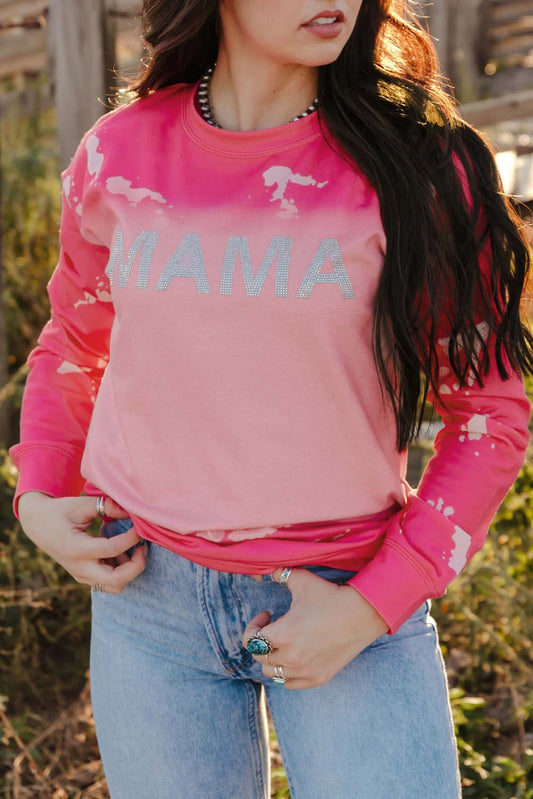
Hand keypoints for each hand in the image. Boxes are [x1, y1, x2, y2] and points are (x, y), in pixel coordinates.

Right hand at [18, 491, 145, 593]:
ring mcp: (81, 575)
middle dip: (136, 565)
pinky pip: (109, 582)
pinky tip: (120, 552)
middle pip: (117, 581)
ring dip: (129, 570)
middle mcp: (79, 568)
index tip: (139, 527)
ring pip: (115, 586)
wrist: (38, 525)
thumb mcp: (80, 504)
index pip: (112, 550)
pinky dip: (120, 570)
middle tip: (142, 546)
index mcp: (76, 548)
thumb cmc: (60, 512)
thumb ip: (106, 506)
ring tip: (129, 548)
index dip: (131, 538)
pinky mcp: (85, 577)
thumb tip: (131, 509)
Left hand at [242, 567, 388, 689]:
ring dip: (272, 656)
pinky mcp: (317, 678)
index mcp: (283, 635)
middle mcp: (291, 658)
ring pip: (272, 672)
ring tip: (283, 641)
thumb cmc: (330, 595)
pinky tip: (294, 655)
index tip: (266, 615)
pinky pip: (289, 684)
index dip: (253, 626)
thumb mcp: (301, 580)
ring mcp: (304, 671)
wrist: (362, 613)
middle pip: (259, 656)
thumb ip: (276, 572)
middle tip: (273, 626)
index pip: (251, 640)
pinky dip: (286, 672)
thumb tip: (256, 571)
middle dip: (261, 639)